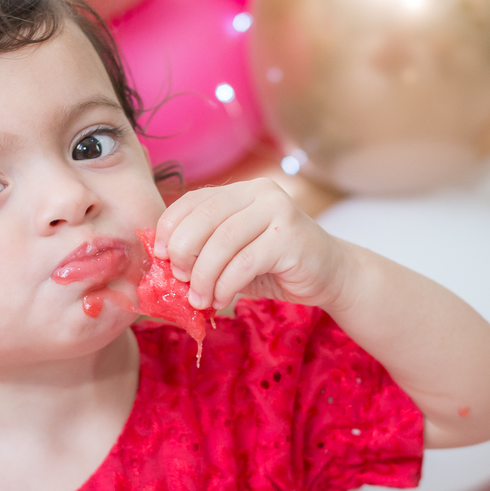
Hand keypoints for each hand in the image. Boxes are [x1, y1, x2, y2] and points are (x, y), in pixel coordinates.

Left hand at [152, 178, 349, 310]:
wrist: (330, 274)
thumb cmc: (275, 265)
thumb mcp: (234, 251)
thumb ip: (205, 247)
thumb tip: (161, 260)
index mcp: (242, 190)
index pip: (193, 199)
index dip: (169, 227)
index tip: (159, 256)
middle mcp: (260, 192)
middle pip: (204, 219)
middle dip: (183, 253)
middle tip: (180, 281)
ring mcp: (278, 212)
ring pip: (222, 243)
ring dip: (203, 277)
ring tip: (200, 300)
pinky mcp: (289, 238)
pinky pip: (243, 264)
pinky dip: (225, 286)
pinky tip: (221, 300)